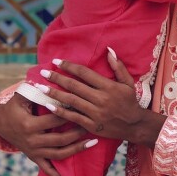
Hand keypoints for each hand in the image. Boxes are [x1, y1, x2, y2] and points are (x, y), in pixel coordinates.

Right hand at [0, 93, 86, 175]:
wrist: (1, 124)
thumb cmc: (14, 107)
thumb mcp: (20, 97)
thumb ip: (33, 90)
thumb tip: (46, 80)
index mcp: (29, 125)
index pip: (54, 118)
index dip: (69, 112)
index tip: (84, 105)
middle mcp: (32, 141)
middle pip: (60, 138)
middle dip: (78, 131)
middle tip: (93, 124)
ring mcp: (34, 151)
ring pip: (59, 154)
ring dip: (77, 149)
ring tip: (93, 142)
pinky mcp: (35, 158)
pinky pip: (47, 170)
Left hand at [39, 49, 165, 146]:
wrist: (135, 125)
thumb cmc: (130, 102)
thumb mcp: (128, 83)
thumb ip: (118, 67)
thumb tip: (109, 50)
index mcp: (108, 86)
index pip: (84, 73)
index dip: (69, 66)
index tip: (56, 61)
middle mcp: (101, 99)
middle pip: (74, 86)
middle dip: (57, 78)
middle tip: (43, 72)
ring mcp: (96, 113)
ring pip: (71, 100)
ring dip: (54, 93)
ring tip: (41, 88)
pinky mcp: (92, 125)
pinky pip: (73, 117)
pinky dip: (60, 111)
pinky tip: (49, 106)